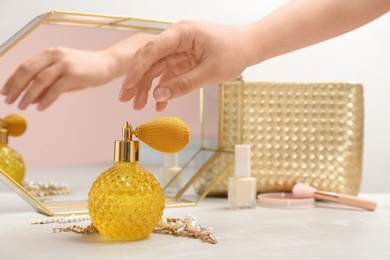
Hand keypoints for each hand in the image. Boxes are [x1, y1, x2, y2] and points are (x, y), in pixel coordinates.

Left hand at [1, 47, 117, 110]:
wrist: (107, 64)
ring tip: (22, 106)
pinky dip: (46, 99)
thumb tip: (31, 99)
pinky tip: (41, 107)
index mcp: (50, 54)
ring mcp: (65, 64)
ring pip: (40, 79)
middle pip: (28, 71)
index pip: (25, 66)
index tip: (5, 91)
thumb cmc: (86, 70)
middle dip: (16, 87)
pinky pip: (56, 88)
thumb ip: (48, 85)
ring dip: (28, 94)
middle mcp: (55, 56)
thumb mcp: (64, 76)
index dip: (12, 79)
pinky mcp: (74, 74)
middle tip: (9, 100)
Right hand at [120, 20, 250, 110]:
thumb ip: (183, 85)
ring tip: (139, 105)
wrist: (250, 46)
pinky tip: (159, 104)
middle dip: (138, 80)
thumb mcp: (209, 72)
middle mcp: (177, 39)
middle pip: (151, 60)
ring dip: (148, 87)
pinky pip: (169, 73)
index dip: (137, 69)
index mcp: (182, 33)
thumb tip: (158, 96)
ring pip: (157, 68)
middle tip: (126, 100)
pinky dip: (165, 88)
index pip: (152, 50)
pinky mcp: (184, 59)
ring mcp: (180, 49)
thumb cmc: (234, 52)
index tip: (127, 87)